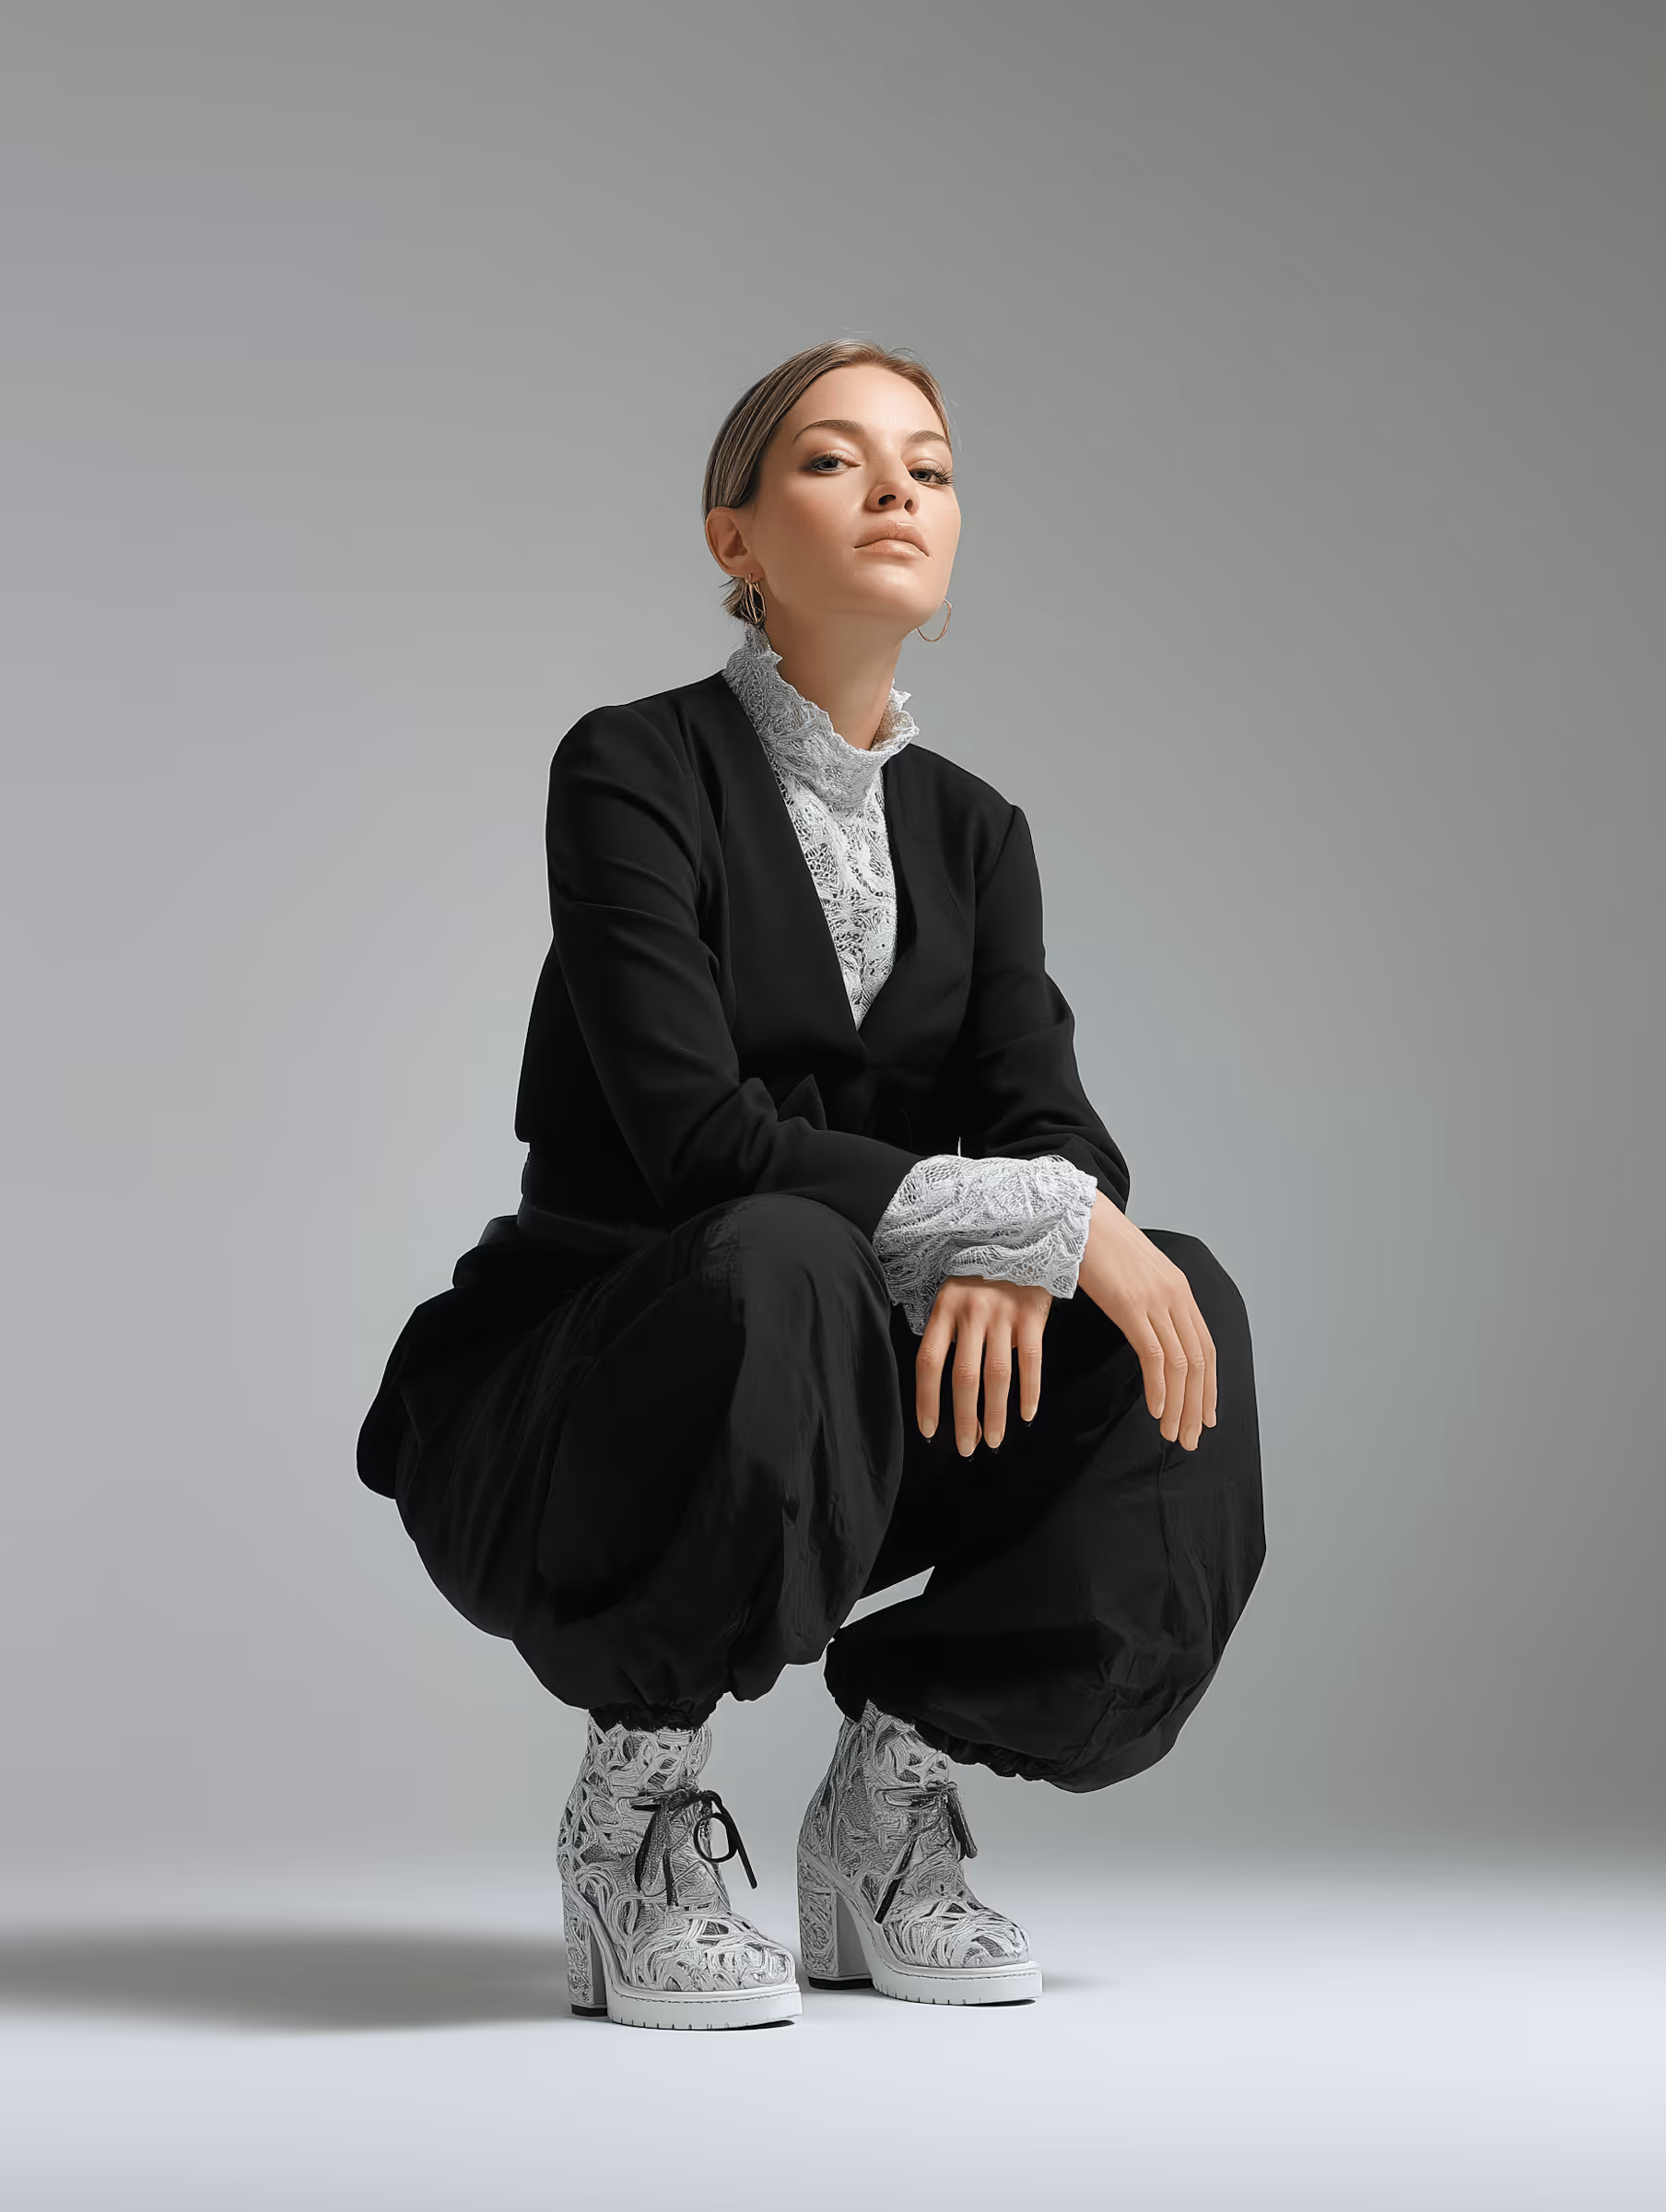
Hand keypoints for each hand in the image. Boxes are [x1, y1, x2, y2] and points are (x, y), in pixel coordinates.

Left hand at [916, 1278, 1054, 1455]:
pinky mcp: (1032, 1315)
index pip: (929, 1361)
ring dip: (995, 1414)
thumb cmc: (981, 1273)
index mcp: (944, 1307)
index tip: (930, 1430)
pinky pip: (1031, 1361)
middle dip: (965, 1418)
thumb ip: (947, 1329)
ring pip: (997, 1375)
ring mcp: (1003, 1313)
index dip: (928, 1400)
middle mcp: (971, 1312)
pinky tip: (1026, 1414)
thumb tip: (941, 1381)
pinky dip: (1030, 1392)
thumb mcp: (953, 1291)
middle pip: (964, 1376)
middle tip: (967, 1448)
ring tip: (995, 1441)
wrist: (1023, 1237)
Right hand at [1078, 1194, 1216, 1448]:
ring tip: (1173, 1433)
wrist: (1075, 1215)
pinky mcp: (1132, 1305)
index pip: (1205, 1348)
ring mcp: (1156, 1300)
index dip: (1208, 1386)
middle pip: (1199, 1361)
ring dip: (1179, 1404)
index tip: (1205, 1416)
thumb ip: (1147, 1301)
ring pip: (1180, 1363)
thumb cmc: (1096, 1245)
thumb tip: (1148, 1330)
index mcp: (1179, 1289)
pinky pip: (1154, 1355)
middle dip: (1198, 1405)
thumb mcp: (1133, 1275)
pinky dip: (1159, 1387)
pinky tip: (1156, 1409)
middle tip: (1191, 1438)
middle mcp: (1176, 1296)